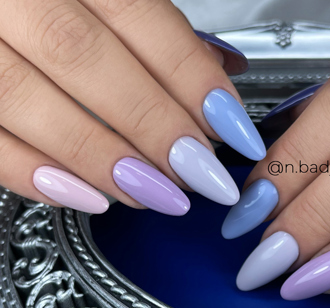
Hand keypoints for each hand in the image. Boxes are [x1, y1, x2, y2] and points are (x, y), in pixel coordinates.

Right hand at [0, 0, 263, 213]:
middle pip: (84, 59)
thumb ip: (154, 27)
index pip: (139, 14)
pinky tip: (88, 197)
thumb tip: (220, 73)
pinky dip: (35, 174)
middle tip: (199, 174)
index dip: (191, 79)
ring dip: (103, 160)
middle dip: (153, 127)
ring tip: (156, 194)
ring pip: (27, 100)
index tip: (232, 128)